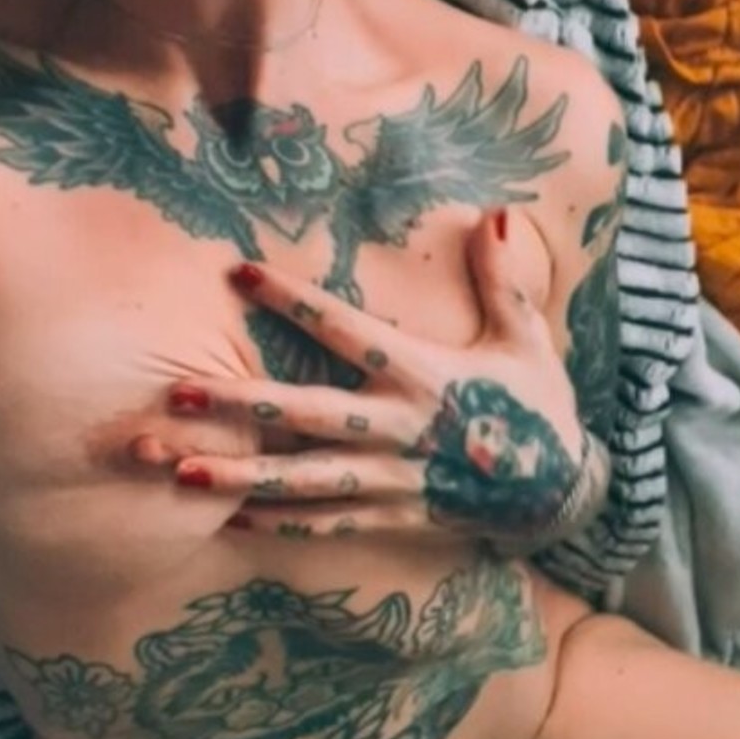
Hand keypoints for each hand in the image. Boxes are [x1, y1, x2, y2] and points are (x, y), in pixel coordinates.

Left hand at [154, 217, 609, 544]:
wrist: (564, 494)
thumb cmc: (538, 407)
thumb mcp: (526, 339)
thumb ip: (503, 280)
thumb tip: (494, 214)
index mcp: (425, 375)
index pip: (347, 330)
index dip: (294, 300)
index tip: (240, 272)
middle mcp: (400, 428)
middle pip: (307, 414)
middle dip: (240, 403)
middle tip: (175, 393)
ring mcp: (395, 479)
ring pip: (306, 480)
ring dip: (243, 474)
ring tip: (181, 471)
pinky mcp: (396, 518)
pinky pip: (330, 524)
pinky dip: (281, 523)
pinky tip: (230, 518)